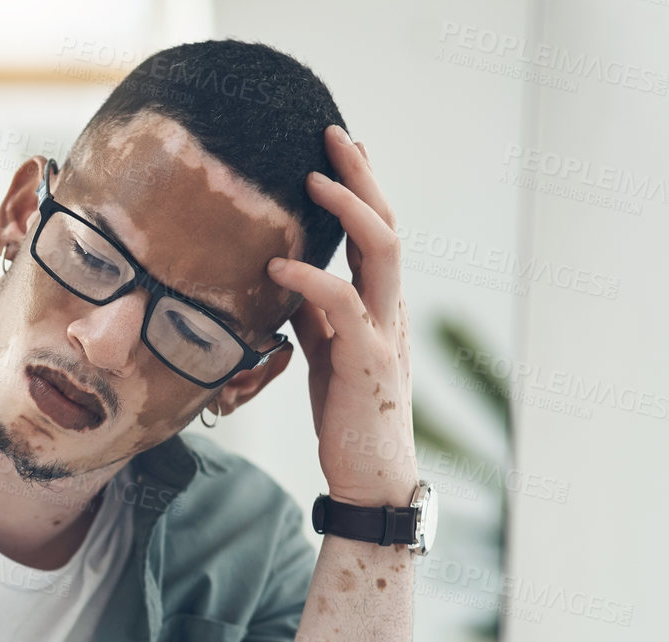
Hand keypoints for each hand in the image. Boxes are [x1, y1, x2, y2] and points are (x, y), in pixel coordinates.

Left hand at [267, 124, 416, 507]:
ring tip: (311, 180)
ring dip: (348, 208)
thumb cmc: (349, 419)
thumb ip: (316, 317)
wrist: (369, 479)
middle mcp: (391, 310)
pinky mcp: (369, 361)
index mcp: (380, 306)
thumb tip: (289, 282)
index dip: (360, 188)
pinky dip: (310, 277)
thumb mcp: (328, 356)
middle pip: (386, 224)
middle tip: (331, 135)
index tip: (336, 150)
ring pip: (382, 249)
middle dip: (360, 176)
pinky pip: (343, 304)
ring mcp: (385, 332)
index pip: (374, 233)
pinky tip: (277, 264)